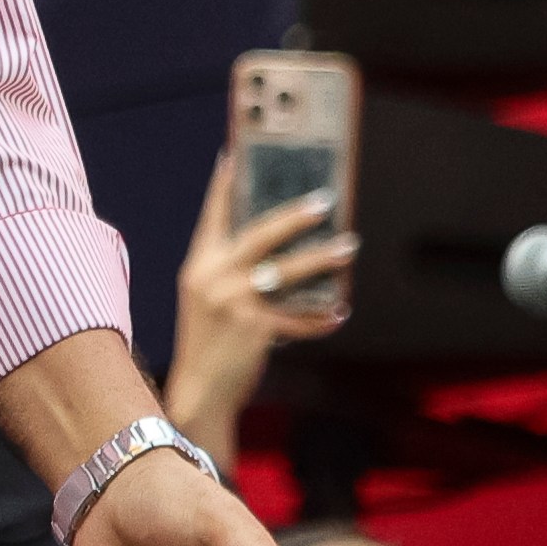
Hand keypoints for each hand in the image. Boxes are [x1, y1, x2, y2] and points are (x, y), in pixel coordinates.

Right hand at [168, 156, 356, 457]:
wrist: (199, 390)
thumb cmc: (209, 344)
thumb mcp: (207, 300)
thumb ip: (230, 274)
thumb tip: (276, 255)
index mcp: (198, 264)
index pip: (213, 215)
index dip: (224, 185)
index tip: (234, 155)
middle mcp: (212, 276)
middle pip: (259, 233)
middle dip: (294, 215)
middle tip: (324, 201)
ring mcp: (233, 300)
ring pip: (286, 269)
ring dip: (322, 258)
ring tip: (348, 247)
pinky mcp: (254, 327)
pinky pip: (298, 317)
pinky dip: (321, 318)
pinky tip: (339, 314)